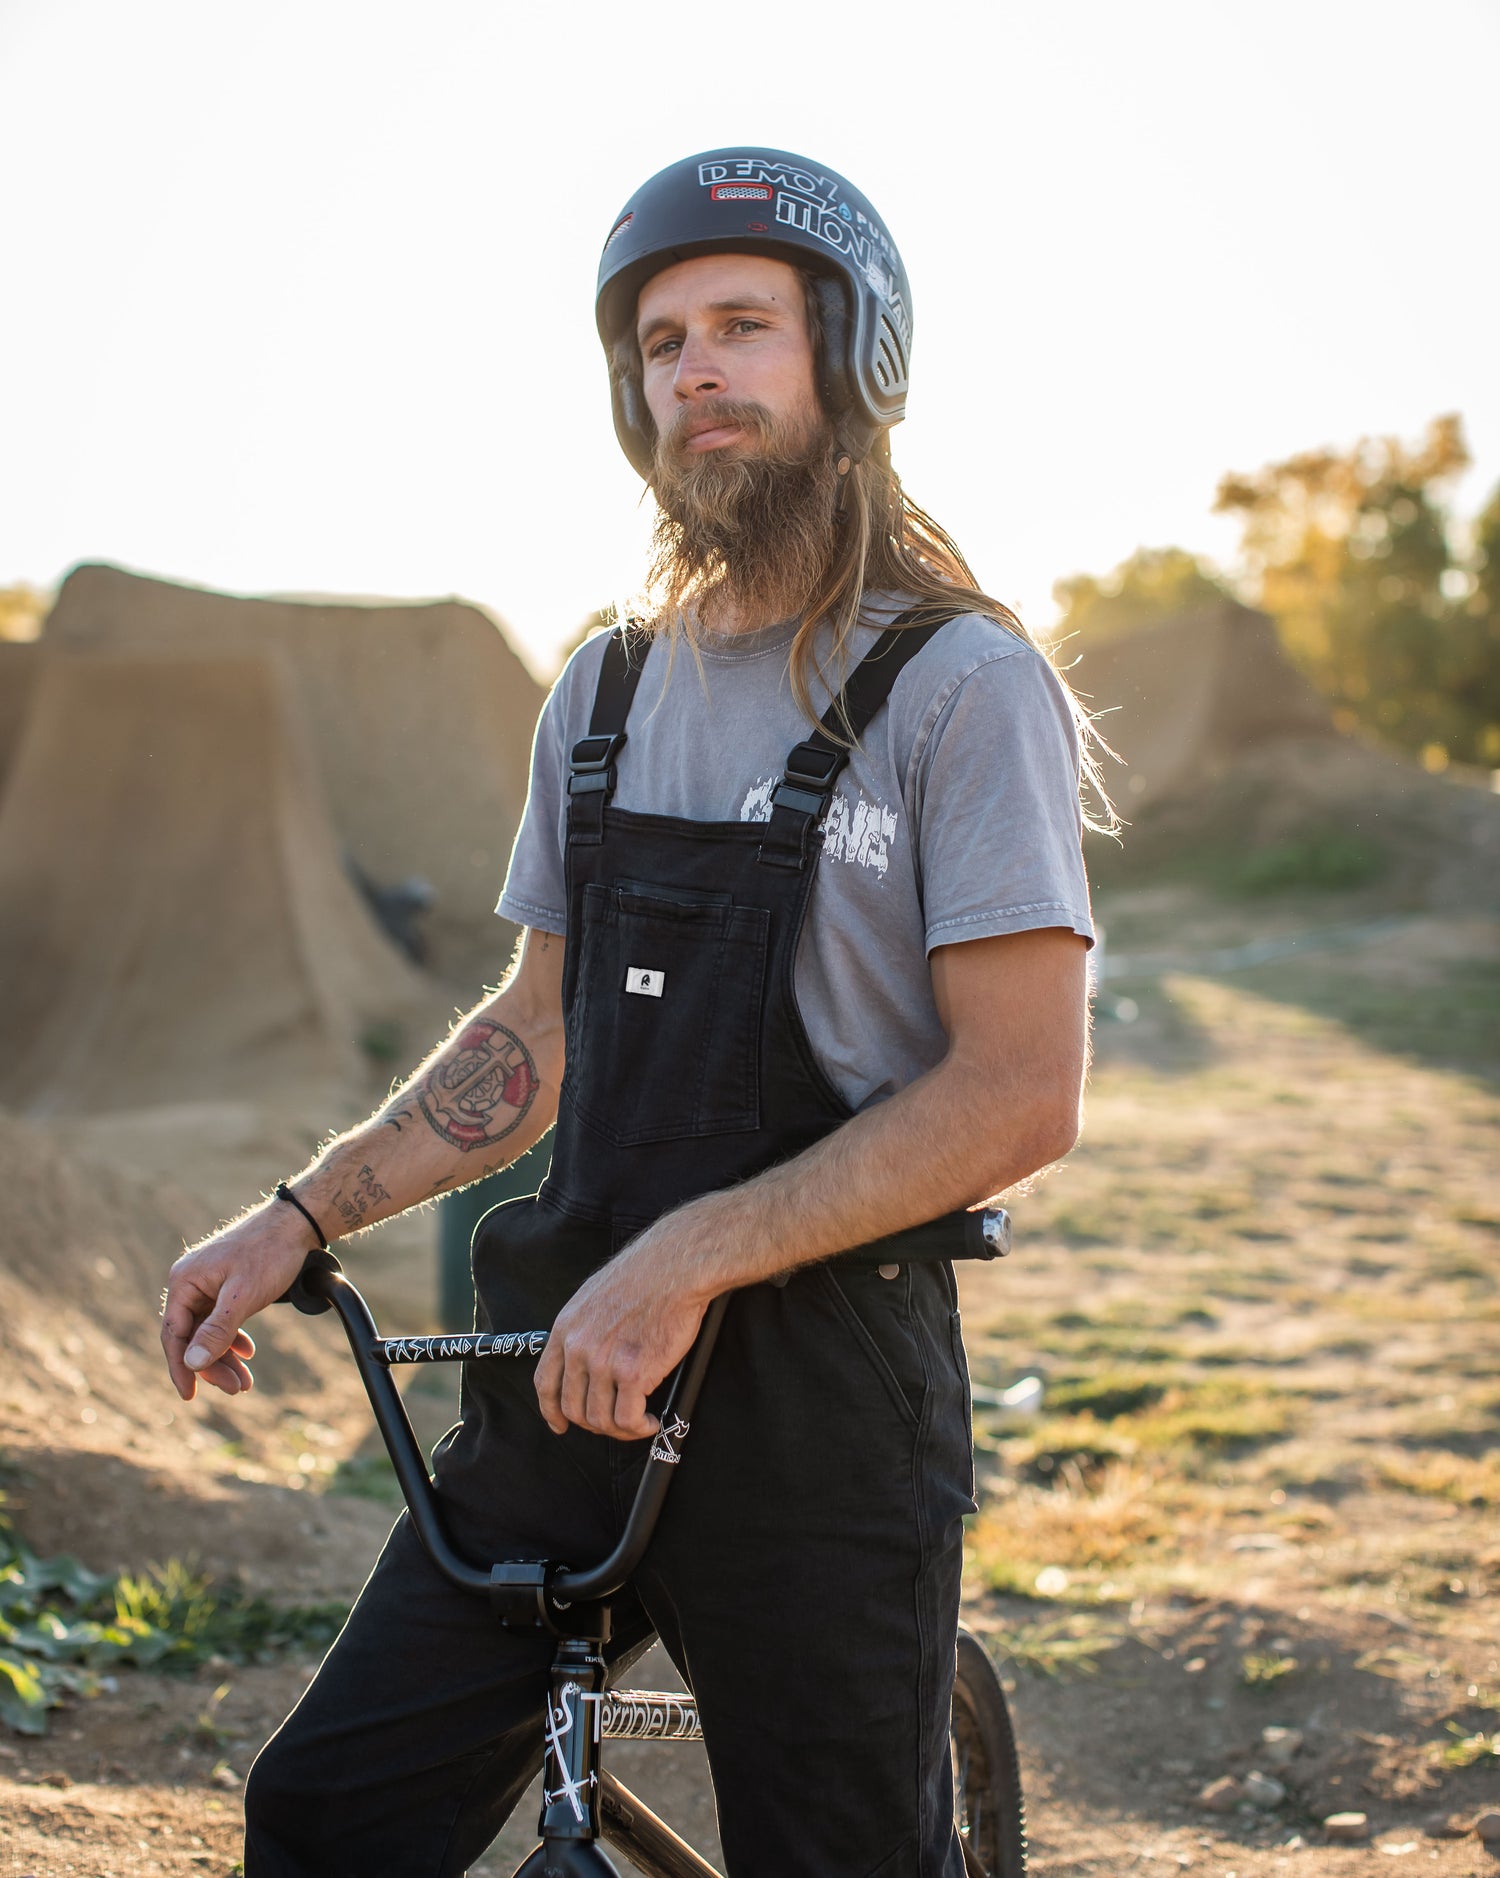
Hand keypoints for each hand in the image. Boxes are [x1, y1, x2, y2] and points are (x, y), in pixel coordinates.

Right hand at [160, 1206, 313, 1400]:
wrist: (297, 1224)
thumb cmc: (269, 1254)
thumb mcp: (243, 1296)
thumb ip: (217, 1330)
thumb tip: (192, 1363)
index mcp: (184, 1281)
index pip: (173, 1334)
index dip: (180, 1367)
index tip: (189, 1396)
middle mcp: (190, 1283)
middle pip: (192, 1335)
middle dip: (213, 1365)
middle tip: (237, 1389)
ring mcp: (207, 1284)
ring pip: (209, 1330)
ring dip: (225, 1356)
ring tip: (245, 1381)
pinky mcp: (225, 1285)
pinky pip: (221, 1319)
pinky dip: (233, 1338)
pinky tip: (247, 1352)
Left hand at [534, 1232, 710, 1441]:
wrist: (675, 1268)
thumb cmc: (646, 1275)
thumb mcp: (595, 1297)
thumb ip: (585, 1329)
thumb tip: (591, 1360)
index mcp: (566, 1328)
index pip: (546, 1382)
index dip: (552, 1410)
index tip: (560, 1424)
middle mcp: (578, 1348)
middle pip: (573, 1408)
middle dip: (594, 1424)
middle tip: (616, 1423)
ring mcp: (604, 1362)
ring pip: (600, 1419)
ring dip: (620, 1430)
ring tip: (639, 1422)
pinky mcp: (633, 1373)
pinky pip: (627, 1419)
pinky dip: (639, 1428)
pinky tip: (650, 1421)